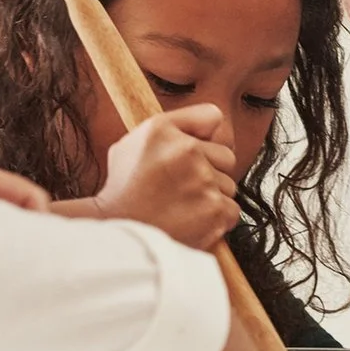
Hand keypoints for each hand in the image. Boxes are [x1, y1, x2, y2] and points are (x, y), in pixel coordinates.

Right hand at [94, 105, 240, 248]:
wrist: (117, 234)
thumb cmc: (124, 191)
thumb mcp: (134, 143)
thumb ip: (173, 126)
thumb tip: (212, 123)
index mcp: (163, 131)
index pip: (212, 117)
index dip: (206, 136)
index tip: (197, 151)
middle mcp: (186, 151)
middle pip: (226, 156)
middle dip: (210, 170)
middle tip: (183, 187)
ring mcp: (203, 181)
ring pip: (228, 185)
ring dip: (212, 196)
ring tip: (182, 206)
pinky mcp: (215, 210)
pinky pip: (231, 210)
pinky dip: (216, 219)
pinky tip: (191, 221)